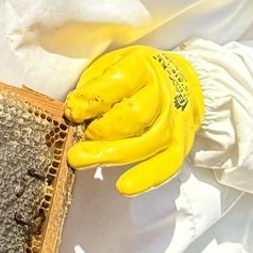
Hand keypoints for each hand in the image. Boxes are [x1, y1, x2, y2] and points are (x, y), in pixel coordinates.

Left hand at [63, 45, 203, 195]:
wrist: (180, 80)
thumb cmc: (134, 76)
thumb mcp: (109, 65)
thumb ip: (93, 86)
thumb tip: (76, 111)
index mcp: (141, 67)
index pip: (119, 82)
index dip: (93, 100)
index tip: (72, 112)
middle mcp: (162, 92)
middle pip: (135, 115)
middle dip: (101, 131)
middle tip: (76, 140)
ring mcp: (174, 119)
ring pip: (149, 141)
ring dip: (113, 155)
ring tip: (83, 160)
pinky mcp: (180, 142)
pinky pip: (169, 163)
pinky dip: (148, 177)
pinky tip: (125, 187)